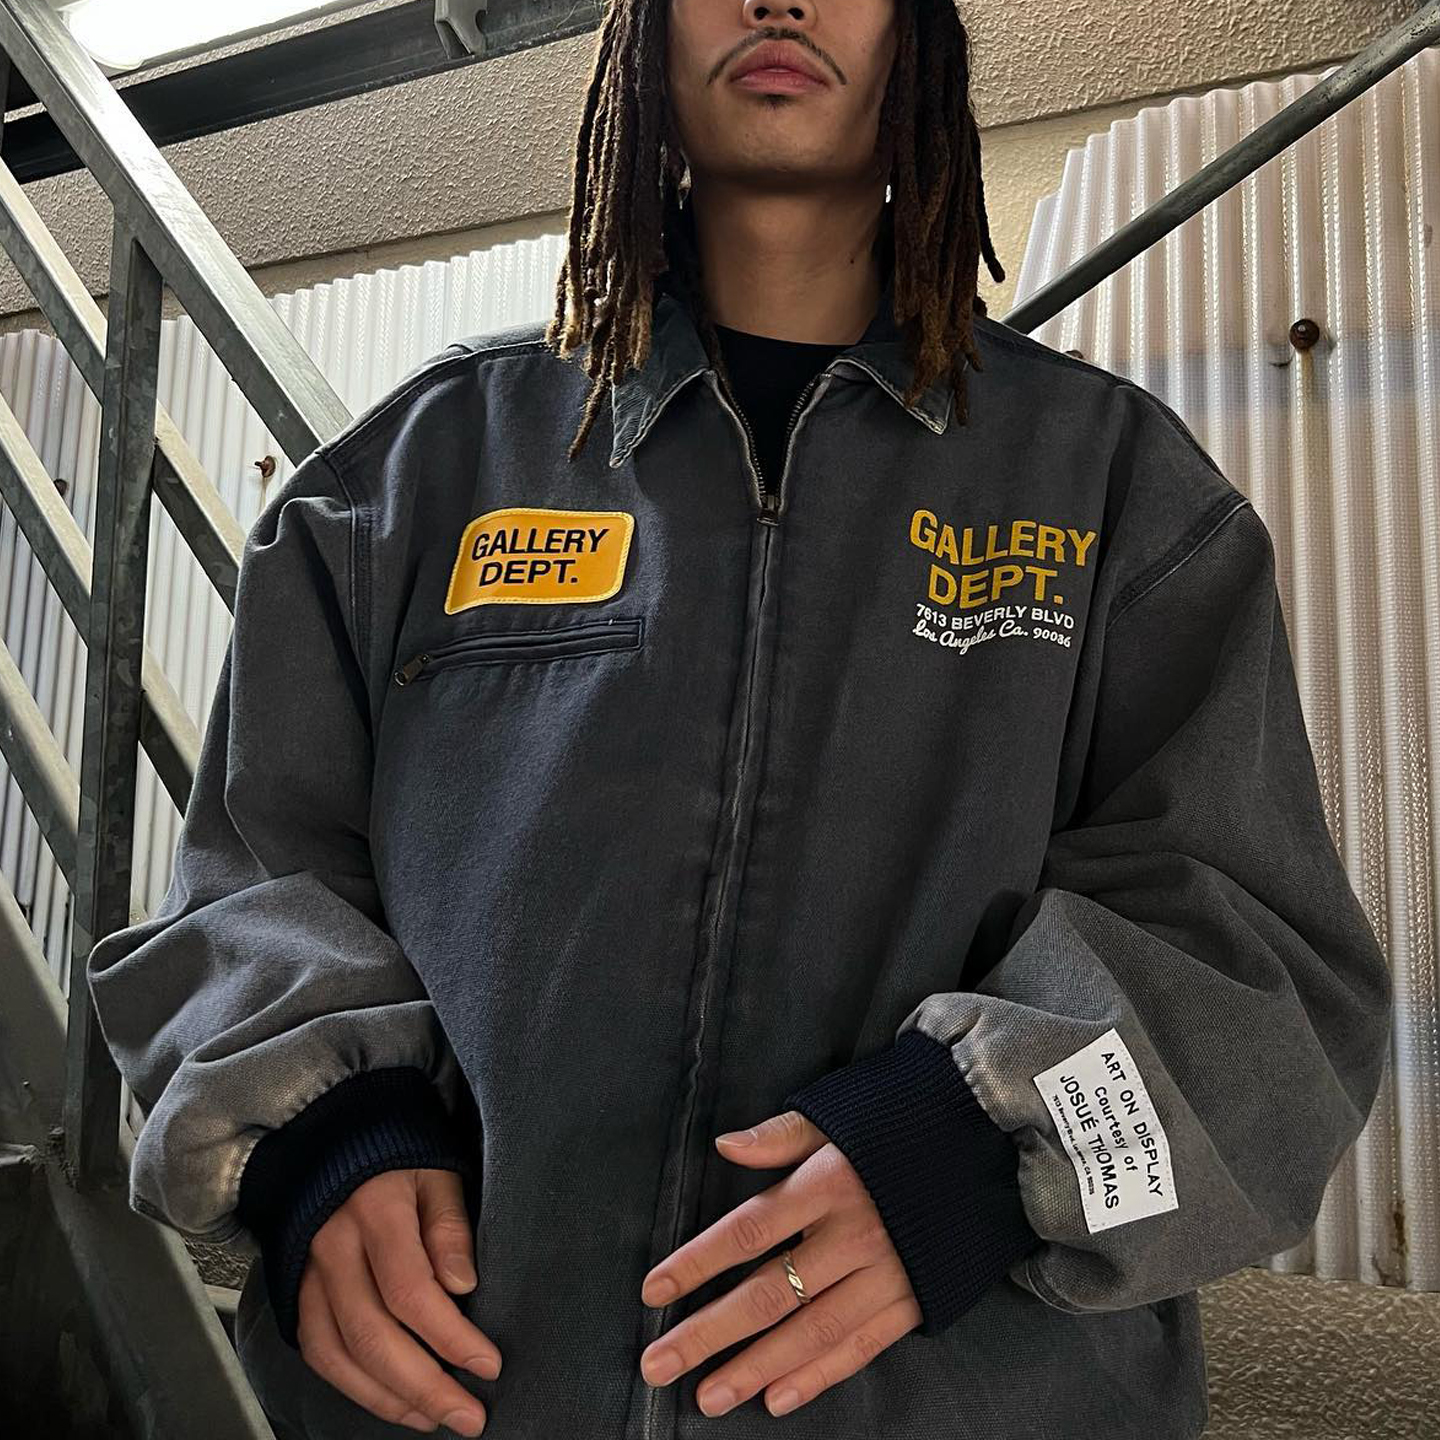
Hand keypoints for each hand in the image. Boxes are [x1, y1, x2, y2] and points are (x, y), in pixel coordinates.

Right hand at [295, 1167, 500, 1435]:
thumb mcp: (437, 1171)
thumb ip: (449, 1225)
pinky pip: (317, 1351)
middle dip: (424, 1387)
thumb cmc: (397, 1154)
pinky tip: (390, 1399)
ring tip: (434, 1418)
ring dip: (389, 1398)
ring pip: (340, 1354)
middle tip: (468, 1416)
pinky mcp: (297, 1290)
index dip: (450, 1337)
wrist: (331, 1142)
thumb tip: (463, 1284)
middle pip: (373, 1335)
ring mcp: (309, 1272)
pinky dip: (352, 1386)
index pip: (411, 1291)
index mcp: (375, 1209)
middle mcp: (334, 1247)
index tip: (488, 1364)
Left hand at [638, 1112, 921, 1417]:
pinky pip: (861, 1346)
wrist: (990, 1141)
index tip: (654, 1291)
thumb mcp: (839, 1113)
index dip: (698, 1264)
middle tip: (658, 1364)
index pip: (749, 1232)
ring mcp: (887, 1273)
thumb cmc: (901, 1121)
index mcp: (829, 1183)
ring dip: (754, 1368)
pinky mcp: (915, 1299)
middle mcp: (854, 1235)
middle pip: (770, 1293)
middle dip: (708, 1333)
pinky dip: (818, 1376)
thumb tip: (723, 1145)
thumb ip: (780, 1135)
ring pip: (810, 1332)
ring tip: (707, 1396)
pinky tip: (776, 1398)